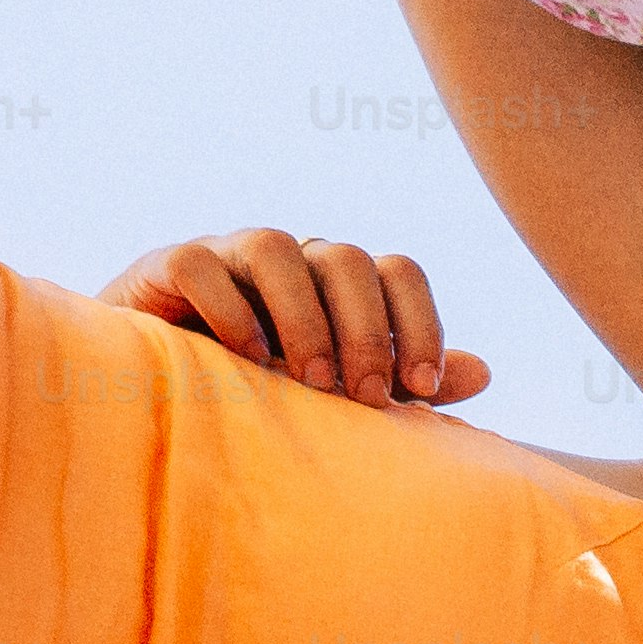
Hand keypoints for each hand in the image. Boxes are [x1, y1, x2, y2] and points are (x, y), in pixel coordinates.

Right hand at [100, 228, 494, 407]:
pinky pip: (201, 264)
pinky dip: (229, 309)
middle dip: (365, 330)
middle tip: (364, 396)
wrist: (157, 392)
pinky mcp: (168, 266)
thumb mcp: (340, 393)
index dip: (419, 324)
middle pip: (345, 258)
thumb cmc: (262, 392)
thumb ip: (405, 382)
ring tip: (311, 381)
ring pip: (276, 247)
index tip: (419, 389)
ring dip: (303, 317)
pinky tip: (248, 360)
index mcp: (338, 285)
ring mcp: (228, 255)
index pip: (398, 271)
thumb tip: (484, 373)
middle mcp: (291, 260)